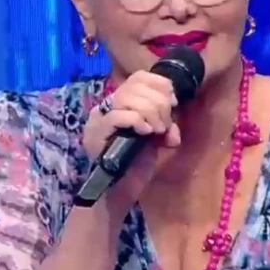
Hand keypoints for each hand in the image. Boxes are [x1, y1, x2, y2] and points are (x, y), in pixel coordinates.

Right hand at [82, 71, 180, 211]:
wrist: (120, 192)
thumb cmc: (137, 165)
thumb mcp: (157, 137)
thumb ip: (165, 122)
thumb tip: (173, 115)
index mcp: (120, 104)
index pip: (138, 76)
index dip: (159, 84)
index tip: (173, 102)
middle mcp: (105, 107)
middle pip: (134, 84)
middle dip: (158, 102)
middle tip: (164, 125)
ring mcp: (98, 120)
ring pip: (126, 97)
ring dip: (150, 112)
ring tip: (156, 130)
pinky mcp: (96, 134)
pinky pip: (118, 116)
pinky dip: (137, 120)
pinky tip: (146, 133)